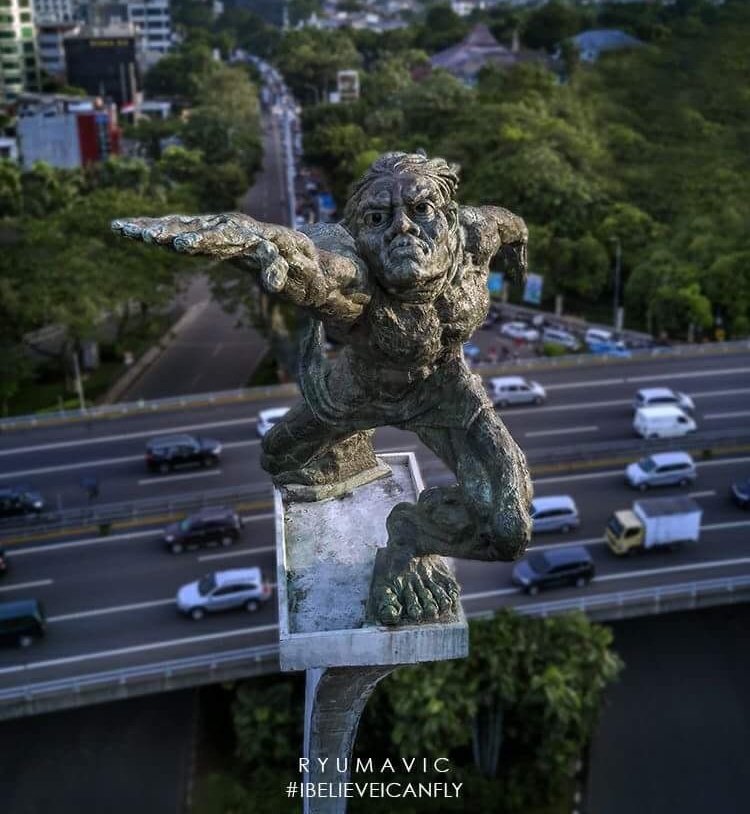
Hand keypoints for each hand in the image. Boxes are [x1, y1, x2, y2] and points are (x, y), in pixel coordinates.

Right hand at [111, 213, 308, 292]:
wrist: (304, 260)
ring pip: (184, 228)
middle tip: (147, 237)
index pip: (225, 238)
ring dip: (156, 230)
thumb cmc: (308, 270)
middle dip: (172, 233)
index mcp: (256, 237)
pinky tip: (127, 230)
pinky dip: (156, 231)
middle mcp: (236, 229)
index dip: (203, 242)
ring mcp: (222, 231)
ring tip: (126, 231)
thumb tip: (271, 283)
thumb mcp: (309, 273)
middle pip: (199, 230)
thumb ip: (293, 273)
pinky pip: (180, 232)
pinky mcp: (212, 238)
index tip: (180, 247)